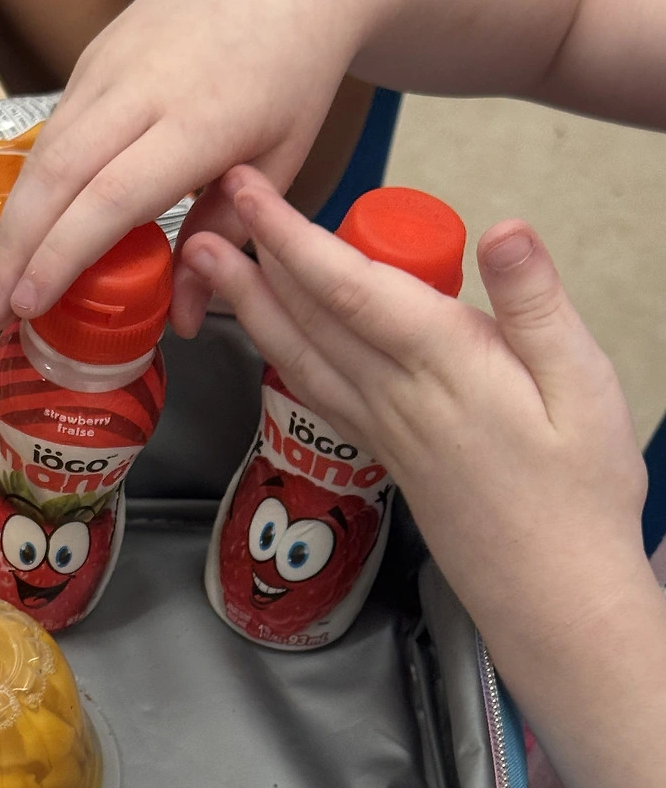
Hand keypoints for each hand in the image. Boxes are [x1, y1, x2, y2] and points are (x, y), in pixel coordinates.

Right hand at [0, 0, 366, 328]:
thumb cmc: (290, 68)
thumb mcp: (279, 163)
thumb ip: (224, 239)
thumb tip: (181, 320)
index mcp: (198, 123)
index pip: (109, 199)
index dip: (60, 257)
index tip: (30, 304)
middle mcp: (141, 90)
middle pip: (57, 179)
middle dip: (15, 252)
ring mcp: (108, 67)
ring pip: (43, 154)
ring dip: (13, 225)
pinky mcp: (94, 58)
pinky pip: (54, 131)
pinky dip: (33, 187)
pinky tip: (25, 231)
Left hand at [178, 168, 650, 689]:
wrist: (553, 594)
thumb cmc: (580, 495)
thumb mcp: (587, 386)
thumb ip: (537, 306)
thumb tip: (505, 228)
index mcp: (446, 368)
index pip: (351, 290)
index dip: (292, 238)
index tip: (249, 194)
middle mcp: (397, 399)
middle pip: (308, 322)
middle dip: (251, 266)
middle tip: (199, 219)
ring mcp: (384, 431)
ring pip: (303, 359)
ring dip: (252, 311)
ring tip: (211, 273)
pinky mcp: (385, 454)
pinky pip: (321, 393)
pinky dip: (287, 355)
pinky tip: (272, 340)